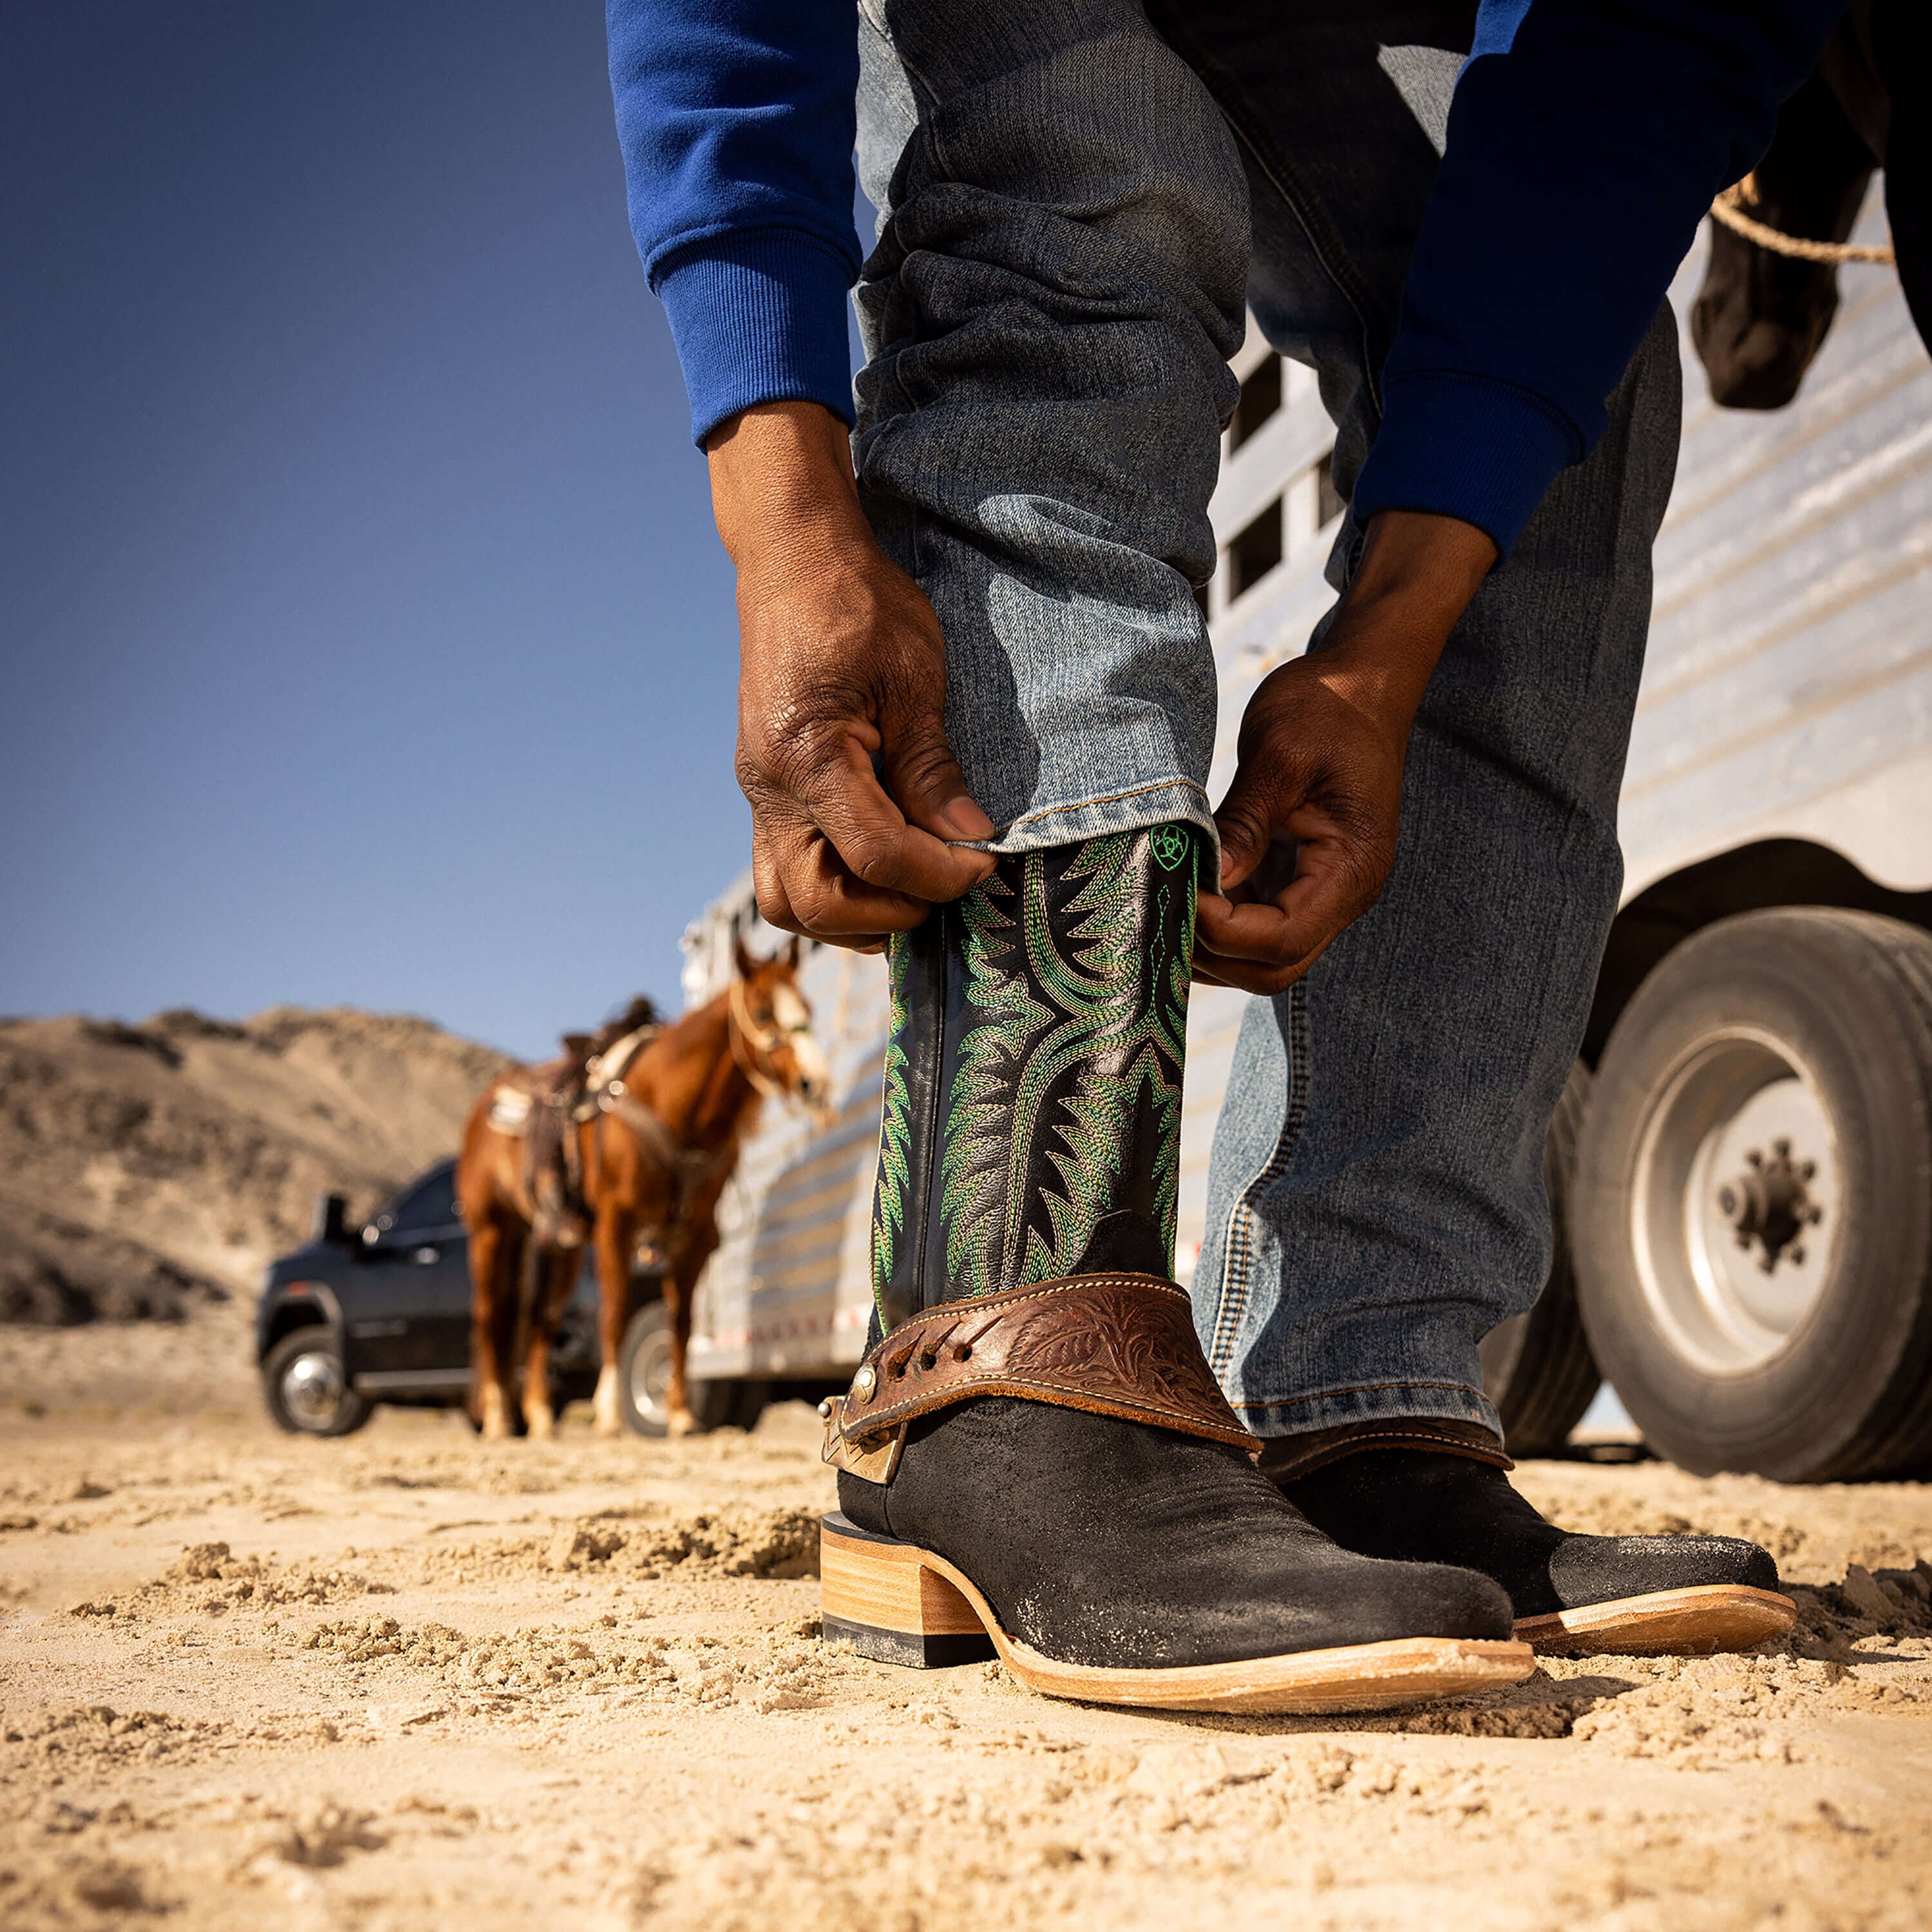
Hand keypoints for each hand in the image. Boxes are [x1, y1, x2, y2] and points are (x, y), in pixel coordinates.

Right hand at [708, 402, 995, 949]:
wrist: (794, 559)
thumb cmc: (859, 603)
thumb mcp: (913, 678)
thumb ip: (933, 769)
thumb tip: (969, 840)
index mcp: (806, 754)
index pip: (875, 854)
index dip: (938, 875)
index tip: (983, 866)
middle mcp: (769, 786)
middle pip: (813, 903)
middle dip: (888, 912)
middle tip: (946, 886)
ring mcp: (761, 793)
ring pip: (788, 901)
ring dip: (854, 914)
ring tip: (914, 888)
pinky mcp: (767, 792)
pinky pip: (787, 870)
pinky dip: (836, 886)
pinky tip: (885, 867)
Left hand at [1194, 511, 1496, 992]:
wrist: (1360, 682)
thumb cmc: (1327, 707)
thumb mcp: (1281, 754)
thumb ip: (1245, 822)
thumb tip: (1206, 880)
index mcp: (1353, 867)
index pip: (1283, 938)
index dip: (1224, 931)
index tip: (1177, 894)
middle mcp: (1343, 893)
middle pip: (1274, 966)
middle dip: (1213, 953)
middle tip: (1158, 912)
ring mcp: (1321, 891)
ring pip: (1262, 957)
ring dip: (1211, 945)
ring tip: (1162, 904)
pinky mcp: (1297, 879)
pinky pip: (1255, 924)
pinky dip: (1216, 922)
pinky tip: (1179, 889)